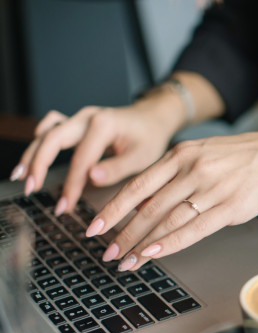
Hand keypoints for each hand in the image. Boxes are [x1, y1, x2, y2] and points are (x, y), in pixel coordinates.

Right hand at [12, 95, 183, 215]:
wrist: (153, 119)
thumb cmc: (150, 138)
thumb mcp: (142, 156)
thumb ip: (117, 168)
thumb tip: (91, 178)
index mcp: (104, 124)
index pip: (81, 159)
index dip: (71, 185)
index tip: (64, 206)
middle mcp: (87, 117)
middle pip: (53, 139)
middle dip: (38, 165)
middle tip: (30, 189)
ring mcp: (79, 117)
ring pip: (46, 133)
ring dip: (32, 154)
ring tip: (21, 176)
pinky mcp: (76, 122)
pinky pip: (51, 127)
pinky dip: (40, 141)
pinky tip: (34, 156)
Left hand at [85, 132, 257, 271]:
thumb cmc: (242, 160)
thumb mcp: (203, 155)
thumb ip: (175, 175)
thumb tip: (146, 203)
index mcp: (181, 155)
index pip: (137, 185)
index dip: (112, 209)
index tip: (95, 227)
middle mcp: (193, 170)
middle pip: (148, 207)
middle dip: (123, 234)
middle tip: (108, 253)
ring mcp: (212, 188)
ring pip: (167, 221)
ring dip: (143, 244)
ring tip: (128, 261)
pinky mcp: (230, 207)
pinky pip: (194, 229)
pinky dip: (171, 244)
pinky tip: (155, 253)